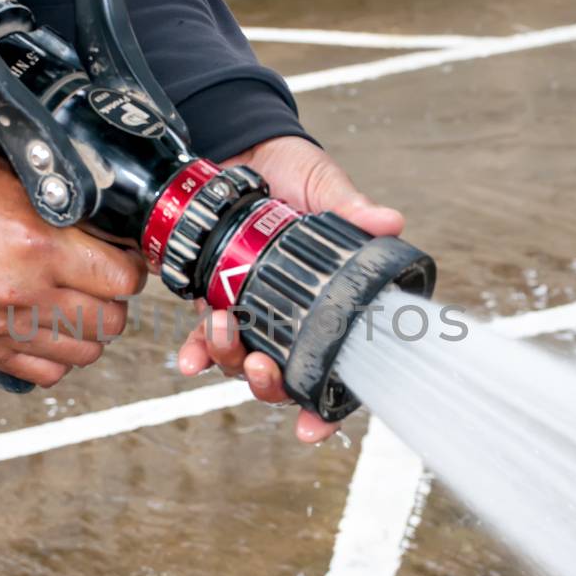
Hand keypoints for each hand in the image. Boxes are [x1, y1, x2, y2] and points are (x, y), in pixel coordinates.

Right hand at [0, 151, 146, 387]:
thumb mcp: (29, 186)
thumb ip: (76, 217)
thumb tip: (123, 240)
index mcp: (38, 246)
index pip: (121, 281)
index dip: (132, 270)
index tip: (125, 262)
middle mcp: (22, 291)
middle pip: (110, 322)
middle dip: (115, 301)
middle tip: (103, 284)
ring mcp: (0, 325)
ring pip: (85, 352)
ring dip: (91, 331)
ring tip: (79, 307)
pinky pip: (46, 373)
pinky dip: (60, 356)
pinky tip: (54, 330)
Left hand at [176, 136, 403, 443]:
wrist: (240, 147)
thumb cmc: (292, 169)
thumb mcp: (323, 186)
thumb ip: (349, 208)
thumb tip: (387, 221)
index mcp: (328, 299)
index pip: (334, 363)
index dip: (325, 405)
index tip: (312, 428)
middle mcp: (290, 314)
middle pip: (283, 374)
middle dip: (269, 385)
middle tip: (261, 368)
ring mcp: (251, 309)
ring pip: (240, 360)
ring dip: (229, 360)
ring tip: (223, 330)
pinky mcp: (215, 296)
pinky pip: (204, 337)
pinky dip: (196, 351)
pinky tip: (188, 356)